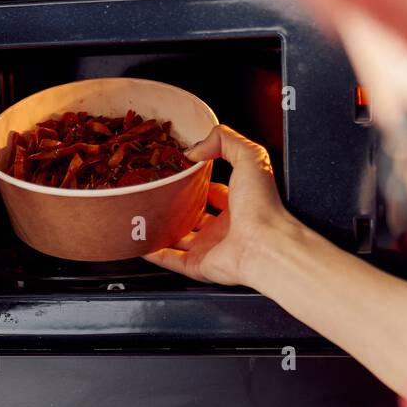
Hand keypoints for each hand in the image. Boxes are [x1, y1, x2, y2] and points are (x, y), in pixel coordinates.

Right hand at [143, 125, 296, 287]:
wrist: (264, 245)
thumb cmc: (262, 205)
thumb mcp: (250, 156)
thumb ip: (225, 141)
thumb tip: (195, 149)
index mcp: (238, 204)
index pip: (214, 192)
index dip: (198, 182)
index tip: (180, 173)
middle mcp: (225, 228)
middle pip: (194, 217)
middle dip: (177, 207)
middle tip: (158, 194)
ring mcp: (210, 248)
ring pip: (180, 239)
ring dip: (162, 229)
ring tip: (143, 217)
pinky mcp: (198, 266)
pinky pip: (172, 260)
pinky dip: (155, 252)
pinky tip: (141, 242)